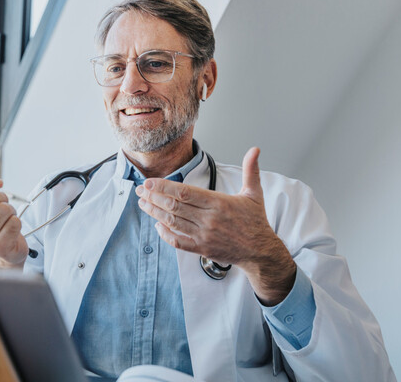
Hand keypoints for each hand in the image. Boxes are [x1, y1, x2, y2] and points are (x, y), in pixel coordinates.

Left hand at [136, 147, 295, 304]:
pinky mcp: (201, 249)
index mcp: (218, 203)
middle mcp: (208, 219)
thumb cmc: (255, 221)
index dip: (163, 187)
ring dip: (154, 213)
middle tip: (140, 190)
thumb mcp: (254, 193)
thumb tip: (255, 149)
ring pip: (172, 223)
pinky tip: (157, 226)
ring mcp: (203, 235)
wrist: (260, 251)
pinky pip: (178, 242)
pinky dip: (165, 234)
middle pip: (173, 207)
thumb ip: (251, 169)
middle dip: (153, 198)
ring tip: (143, 204)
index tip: (149, 183)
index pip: (184, 193)